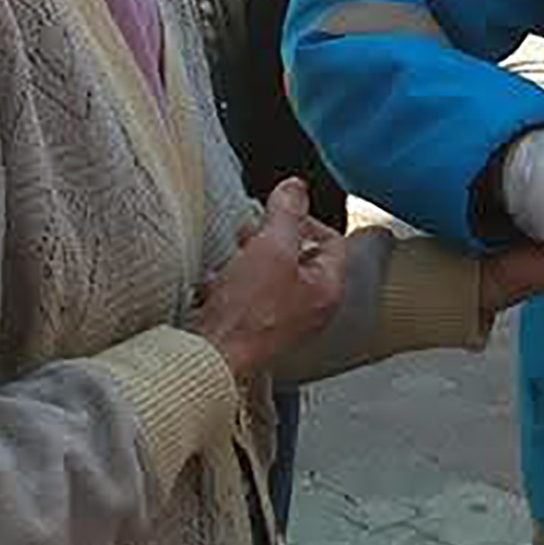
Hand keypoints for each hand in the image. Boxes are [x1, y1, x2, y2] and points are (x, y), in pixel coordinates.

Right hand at [192, 179, 344, 383]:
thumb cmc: (247, 312)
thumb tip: (295, 186)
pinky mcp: (253, 331)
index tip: (277, 212)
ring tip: (229, 261)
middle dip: (269, 239)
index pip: (331, 241)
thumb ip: (286, 213)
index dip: (305, 219)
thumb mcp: (270, 248)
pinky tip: (214, 287)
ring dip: (246, 261)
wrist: (212, 358)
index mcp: (327, 290)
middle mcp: (310, 309)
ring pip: (268, 275)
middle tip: (248, 234)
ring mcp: (282, 322)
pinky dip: (231, 286)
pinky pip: (246, 297)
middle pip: (298, 257)